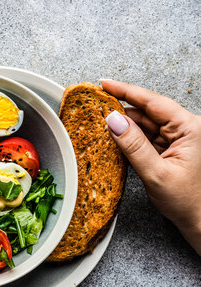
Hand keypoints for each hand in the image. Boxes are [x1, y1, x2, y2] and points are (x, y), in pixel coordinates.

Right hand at [101, 80, 200, 254]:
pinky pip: (146, 138)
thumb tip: (114, 121)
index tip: (105, 84)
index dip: (127, 91)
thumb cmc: (189, 202)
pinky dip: (130, 139)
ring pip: (145, 125)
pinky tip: (116, 139)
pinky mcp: (169, 150)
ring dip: (124, 126)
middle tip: (96, 108)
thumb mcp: (156, 174)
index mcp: (190, 129)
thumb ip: (133, 146)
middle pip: (147, 112)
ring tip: (101, 126)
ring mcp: (177, 140)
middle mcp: (185, 130)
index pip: (153, 102)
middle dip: (121, 110)